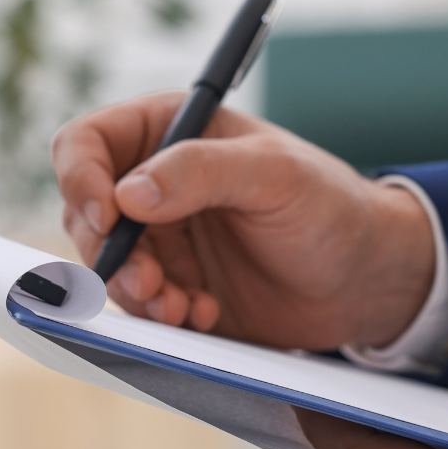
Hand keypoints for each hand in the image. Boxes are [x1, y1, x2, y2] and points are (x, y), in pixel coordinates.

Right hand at [51, 92, 433, 349]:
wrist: (366, 279)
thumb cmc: (330, 206)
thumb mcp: (273, 175)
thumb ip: (200, 173)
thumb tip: (127, 194)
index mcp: (169, 132)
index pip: (87, 143)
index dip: (81, 178)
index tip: (107, 218)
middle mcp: (154, 183)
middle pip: (85, 213)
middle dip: (109, 253)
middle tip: (150, 282)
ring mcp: (162, 239)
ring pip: (107, 267)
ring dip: (135, 292)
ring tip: (181, 308)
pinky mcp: (175, 288)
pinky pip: (140, 306)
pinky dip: (162, 316)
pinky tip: (205, 315)